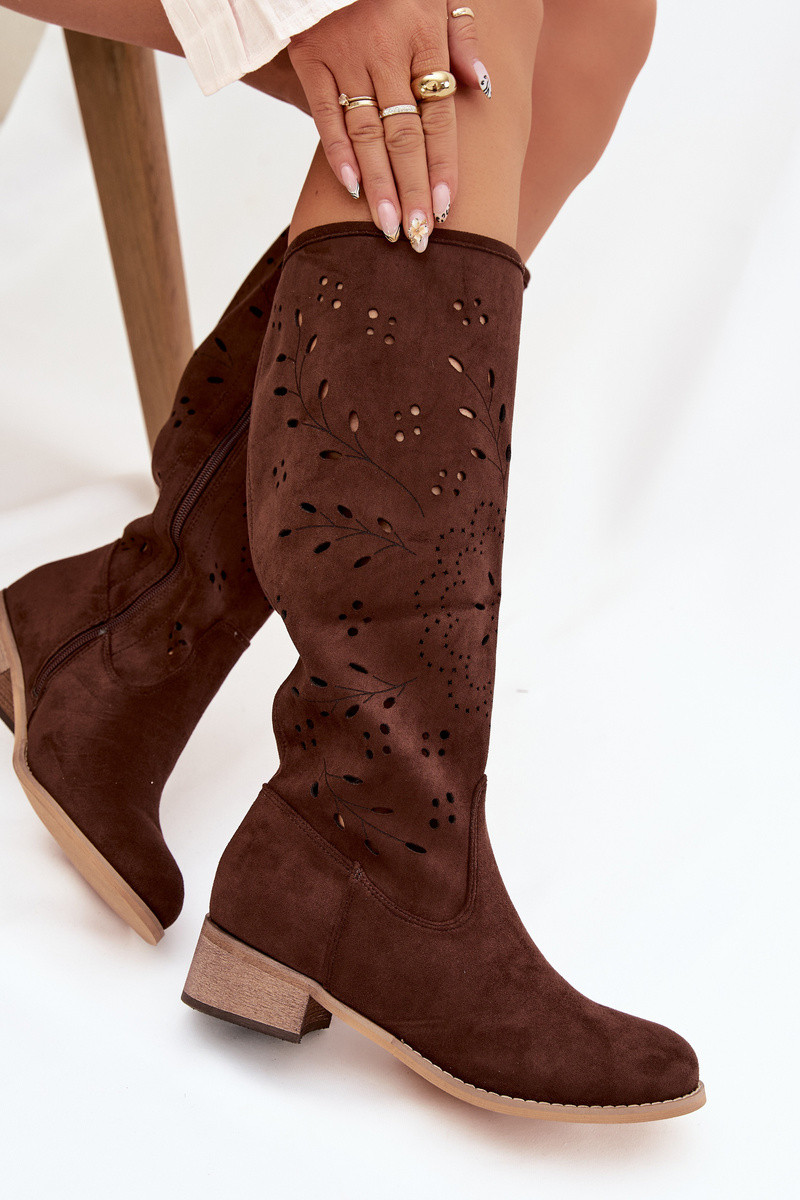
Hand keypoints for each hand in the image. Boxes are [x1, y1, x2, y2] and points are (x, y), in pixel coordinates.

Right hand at [288, 0, 490, 249]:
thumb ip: (461, 38)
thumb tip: (480, 86)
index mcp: (423, 37)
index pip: (438, 116)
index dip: (442, 164)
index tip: (444, 207)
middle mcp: (386, 51)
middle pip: (404, 136)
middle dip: (412, 191)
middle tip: (418, 236)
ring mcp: (345, 55)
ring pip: (366, 134)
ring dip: (379, 185)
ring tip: (388, 227)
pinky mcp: (310, 57)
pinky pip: (324, 114)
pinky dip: (337, 153)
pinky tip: (352, 189)